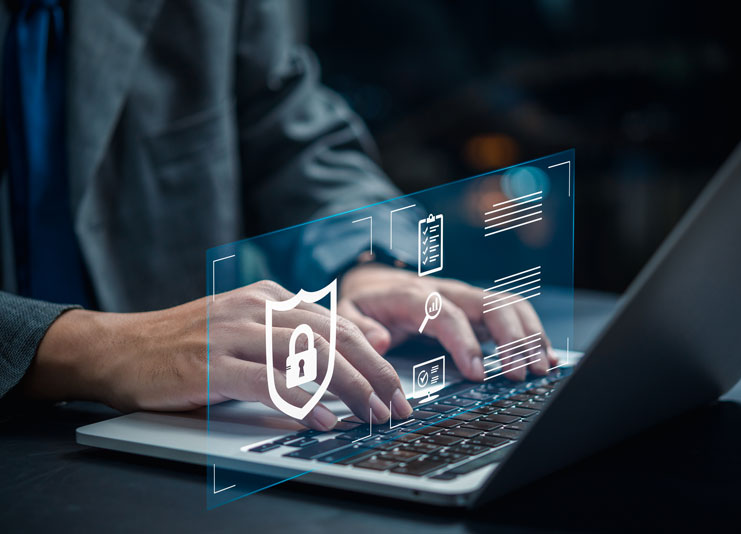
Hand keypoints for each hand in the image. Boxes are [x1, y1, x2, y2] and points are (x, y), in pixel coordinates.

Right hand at [21, 281, 412, 430]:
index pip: (336, 322)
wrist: (120, 349)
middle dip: (373, 372)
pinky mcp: (212, 365)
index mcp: (269, 296)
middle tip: (396, 403)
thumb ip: (294, 332)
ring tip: (372, 414)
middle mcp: (257, 308)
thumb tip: (358, 343)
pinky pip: (269, 383)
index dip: (373, 354)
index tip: (395, 382)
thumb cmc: (186, 343)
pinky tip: (324, 420)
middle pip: (333, 337)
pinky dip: (303, 403)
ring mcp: (234, 334)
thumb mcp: (246, 326)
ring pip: (310, 356)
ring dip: (349, 388)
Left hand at [339, 263, 557, 381]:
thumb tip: (381, 341)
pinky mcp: (477, 308)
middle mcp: (446, 291)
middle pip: (488, 304)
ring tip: (540, 368)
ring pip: (507, 305)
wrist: (372, 280)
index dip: (465, 341)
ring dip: (528, 334)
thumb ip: (359, 328)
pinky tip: (545, 355)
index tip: (478, 372)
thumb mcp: (347, 313)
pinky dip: (532, 331)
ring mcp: (465, 297)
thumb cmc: (364, 302)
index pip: (446, 313)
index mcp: (413, 295)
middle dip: (510, 338)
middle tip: (519, 374)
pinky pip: (511, 312)